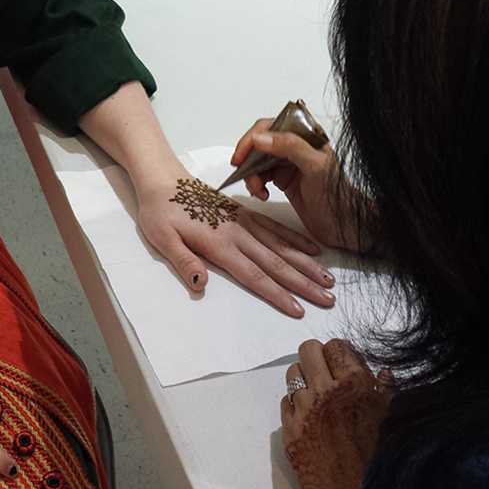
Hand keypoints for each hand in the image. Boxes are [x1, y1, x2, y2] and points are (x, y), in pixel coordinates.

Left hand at [135, 170, 335, 316]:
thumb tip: (201, 285)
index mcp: (219, 243)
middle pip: (276, 262)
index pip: (253, 274)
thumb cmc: (159, 211)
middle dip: (303, 283)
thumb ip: (183, 260)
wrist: (163, 178)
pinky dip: (295, 238)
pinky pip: (275, 227)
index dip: (276, 294)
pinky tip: (312, 248)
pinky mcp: (245, 213)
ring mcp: (244, 221)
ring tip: (329, 279)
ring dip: (306, 263)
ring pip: (282, 245)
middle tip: (329, 299)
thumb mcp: (161, 238)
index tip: (298, 310)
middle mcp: (238, 233)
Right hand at [230, 121, 364, 251]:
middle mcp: (295, 147)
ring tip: (258, 190)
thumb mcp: (315, 166)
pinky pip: (260, 176)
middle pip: (260, 143)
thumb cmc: (336, 195)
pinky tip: (262, 194)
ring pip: (257, 161)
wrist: (342, 225)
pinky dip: (256, 185)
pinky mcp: (283, 179)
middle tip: (241, 172)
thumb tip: (260, 138)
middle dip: (249, 159)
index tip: (241, 155)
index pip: (271, 126)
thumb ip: (290, 146)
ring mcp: (288, 163)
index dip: (253, 138)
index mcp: (305, 136)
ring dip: (252, 175)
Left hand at [282, 339, 393, 488]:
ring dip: (304, 379)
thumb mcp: (392, 423)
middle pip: (308, 349)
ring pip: (292, 372)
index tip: (344, 367)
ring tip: (318, 396)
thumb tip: (381, 371)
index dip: (340, 355)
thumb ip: (385, 392)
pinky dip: (296, 404)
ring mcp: (303, 410)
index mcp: (356, 386)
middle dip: (318, 359)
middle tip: (327, 376)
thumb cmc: (382, 463)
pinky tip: (310, 419)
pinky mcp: (289, 429)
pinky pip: (285, 400)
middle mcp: (326, 391)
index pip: (336, 345)